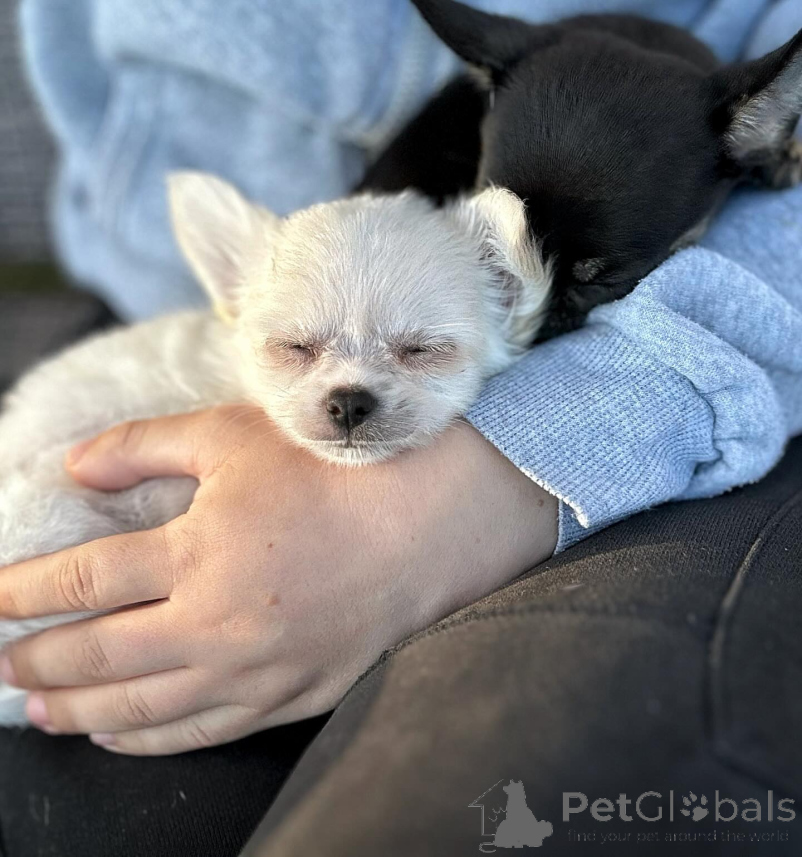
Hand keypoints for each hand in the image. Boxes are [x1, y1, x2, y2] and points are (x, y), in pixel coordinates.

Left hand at [0, 406, 556, 754]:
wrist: (427, 522)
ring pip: (141, 708)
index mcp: (195, 553)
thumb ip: (142, 446)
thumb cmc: (331, 471)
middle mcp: (214, 624)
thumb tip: (74, 467)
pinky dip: (148, 738)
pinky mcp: (288, 696)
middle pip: (99, 656)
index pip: (83, 582)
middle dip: (38, 661)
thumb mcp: (230, 436)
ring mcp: (252, 671)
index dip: (24, 592)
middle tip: (3, 663)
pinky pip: (202, 732)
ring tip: (38, 710)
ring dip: (77, 711)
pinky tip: (115, 732)